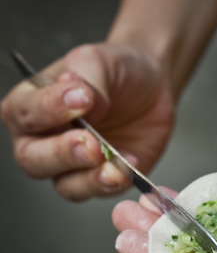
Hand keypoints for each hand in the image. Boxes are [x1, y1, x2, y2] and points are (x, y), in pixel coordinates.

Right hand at [1, 43, 174, 200]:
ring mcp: (71, 167)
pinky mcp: (99, 181)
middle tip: (90, 143)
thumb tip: (78, 96)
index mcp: (30, 106)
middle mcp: (42, 142)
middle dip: (62, 153)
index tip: (81, 99)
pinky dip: (115, 181)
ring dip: (90, 179)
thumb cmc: (116, 72)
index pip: (26, 114)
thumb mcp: (99, 61)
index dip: (49, 109)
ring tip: (113, 164)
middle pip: (34, 160)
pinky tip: (129, 164)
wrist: (154, 87)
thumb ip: (86, 79)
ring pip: (66, 186)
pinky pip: (100, 191)